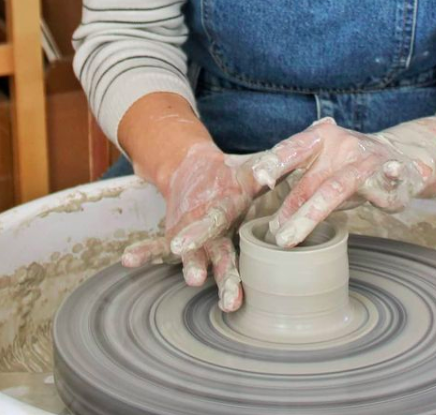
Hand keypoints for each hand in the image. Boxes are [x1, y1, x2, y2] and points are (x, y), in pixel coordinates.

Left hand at [121, 142, 260, 310]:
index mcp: (232, 213)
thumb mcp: (246, 171)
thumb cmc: (228, 175)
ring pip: (194, 258)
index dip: (217, 237)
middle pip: (224, 259)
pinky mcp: (177, 238)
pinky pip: (159, 248)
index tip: (226, 253)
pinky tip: (129, 259)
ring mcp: (196, 239)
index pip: (225, 225)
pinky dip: (145, 253)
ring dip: (192, 267)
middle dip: (227, 279)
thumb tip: (270, 173)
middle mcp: (216, 235)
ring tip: (193, 280)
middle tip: (230, 302)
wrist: (199, 172)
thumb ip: (262, 170)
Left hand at [252, 111, 435, 248]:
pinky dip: (392, 175)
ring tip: (289, 238)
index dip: (276, 161)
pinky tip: (392, 173)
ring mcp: (369, 161)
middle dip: (293, 206)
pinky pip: (393, 176)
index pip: (293, 148)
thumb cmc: (349, 167)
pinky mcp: (394, 175)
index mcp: (322, 140)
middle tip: (274, 233)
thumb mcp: (322, 171)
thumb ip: (297, 186)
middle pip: (313, 178)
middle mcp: (343, 147)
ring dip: (314, 213)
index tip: (259, 177)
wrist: (400, 156)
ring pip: (340, 187)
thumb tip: (268, 220)